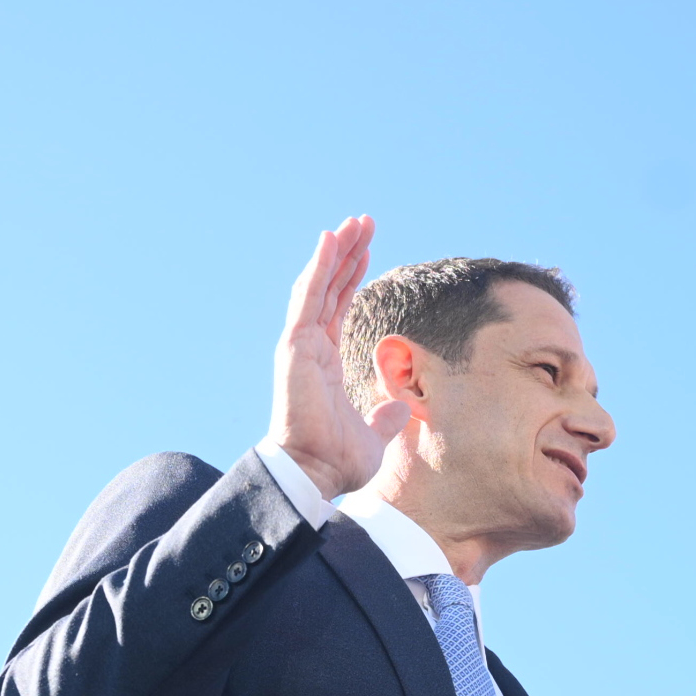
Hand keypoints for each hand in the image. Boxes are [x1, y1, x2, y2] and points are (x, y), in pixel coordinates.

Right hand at [268, 216, 414, 500]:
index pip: (338, 307)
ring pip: (319, 284)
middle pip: (329, 287)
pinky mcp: (294, 345)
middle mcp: (309, 347)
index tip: (367, 249)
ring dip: (336, 251)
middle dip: (347, 253)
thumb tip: (400, 406)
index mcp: (324, 362)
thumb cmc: (337, 461)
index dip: (351, 276)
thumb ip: (383, 417)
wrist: (314, 473)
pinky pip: (308, 297)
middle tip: (363, 222)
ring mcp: (299, 344)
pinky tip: (331, 238)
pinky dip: (319, 266)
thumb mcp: (372, 435)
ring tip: (354, 223)